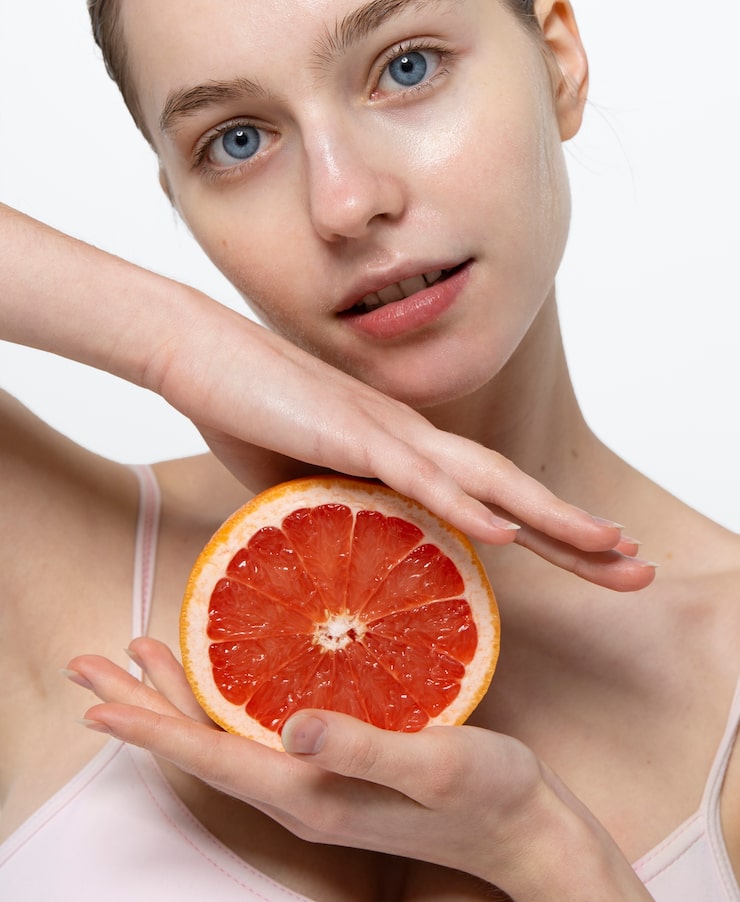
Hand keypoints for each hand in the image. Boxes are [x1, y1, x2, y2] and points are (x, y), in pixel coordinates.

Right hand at [1, 204, 651, 590]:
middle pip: (509, 489)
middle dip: (576, 531)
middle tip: (634, 566)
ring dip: (549, 518)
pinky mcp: (350, 431)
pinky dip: (465, 504)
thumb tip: (343, 568)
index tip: (590, 562)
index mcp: (400, 450)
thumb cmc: (245, 410)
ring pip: (483, 481)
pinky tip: (508, 531)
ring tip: (607, 550)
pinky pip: (418, 474)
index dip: (544, 529)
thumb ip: (331, 519)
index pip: (486, 497)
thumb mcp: (293, 485)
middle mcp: (410, 436)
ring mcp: (385, 430)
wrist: (195, 350)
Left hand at [67, 640, 651, 899]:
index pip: (212, 756)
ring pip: (224, 738)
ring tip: (140, 662)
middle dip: (144, 707)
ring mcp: (318, 783)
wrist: (526, 830)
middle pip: (202, 747)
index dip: (152, 724)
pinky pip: (258, 733)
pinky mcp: (337, 768)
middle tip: (94, 666)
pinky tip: (226, 678)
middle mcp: (302, 792)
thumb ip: (363, 747)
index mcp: (312, 792)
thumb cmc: (489, 795)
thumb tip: (291, 726)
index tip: (98, 699)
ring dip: (177, 699)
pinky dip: (224, 701)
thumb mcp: (434, 763)